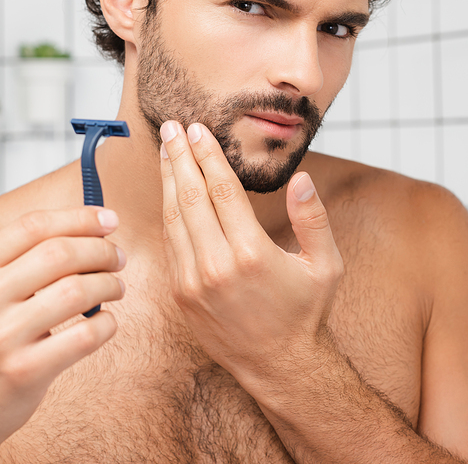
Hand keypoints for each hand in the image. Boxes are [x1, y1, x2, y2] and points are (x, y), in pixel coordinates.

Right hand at [0, 207, 124, 461]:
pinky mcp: (23, 372)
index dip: (78, 218)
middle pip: (59, 253)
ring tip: (116, 288)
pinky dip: (106, 323)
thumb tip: (91, 228)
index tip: (109, 220)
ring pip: (77, 291)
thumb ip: (22, 262)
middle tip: (118, 258)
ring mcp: (1, 336)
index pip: (32, 227)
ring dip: (109, 284)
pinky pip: (84, 335)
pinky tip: (105, 322)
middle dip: (101, 250)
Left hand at [160, 120, 343, 386]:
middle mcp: (216, 265)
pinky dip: (168, 212)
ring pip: (174, 217)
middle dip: (180, 157)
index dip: (207, 155)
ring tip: (166, 150)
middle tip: (171, 127)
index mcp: (251, 253)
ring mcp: (192, 282)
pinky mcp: (180, 295)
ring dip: (168, 179)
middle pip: (191, 196)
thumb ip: (313, 218)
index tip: (197, 129)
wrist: (279, 366)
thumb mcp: (325, 265)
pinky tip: (169, 190)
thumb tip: (303, 178)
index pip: (222, 189)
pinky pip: (170, 243)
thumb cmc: (305, 312)